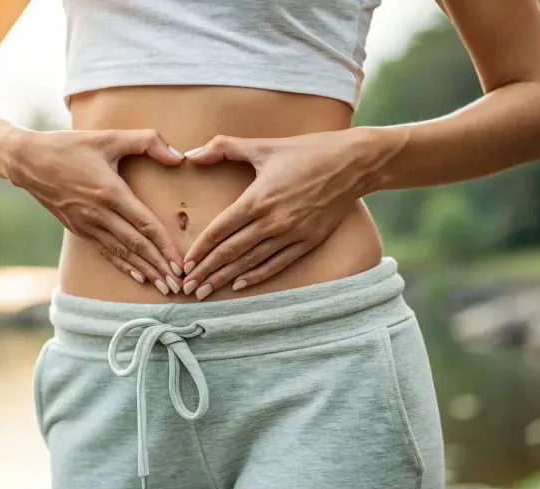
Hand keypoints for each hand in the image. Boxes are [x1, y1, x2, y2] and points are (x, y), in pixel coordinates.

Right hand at [1, 128, 185, 294]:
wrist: (28, 161)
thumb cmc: (70, 146)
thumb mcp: (109, 137)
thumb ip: (147, 141)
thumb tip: (178, 157)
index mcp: (110, 192)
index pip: (144, 224)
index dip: (165, 246)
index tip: (180, 262)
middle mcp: (99, 213)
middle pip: (136, 245)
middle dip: (159, 266)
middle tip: (179, 284)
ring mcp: (86, 224)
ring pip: (121, 253)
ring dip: (144, 271)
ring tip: (164, 286)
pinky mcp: (78, 229)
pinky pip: (105, 251)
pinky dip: (123, 265)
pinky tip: (137, 276)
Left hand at [181, 129, 377, 299]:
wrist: (354, 163)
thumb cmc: (307, 151)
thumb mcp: (264, 145)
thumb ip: (225, 147)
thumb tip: (192, 154)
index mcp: (257, 199)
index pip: (220, 230)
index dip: (200, 250)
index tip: (185, 265)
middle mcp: (272, 221)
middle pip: (231, 252)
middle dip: (207, 272)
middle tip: (188, 288)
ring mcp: (291, 234)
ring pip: (251, 262)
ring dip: (226, 279)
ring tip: (206, 292)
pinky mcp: (309, 241)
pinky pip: (277, 264)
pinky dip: (257, 276)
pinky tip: (240, 285)